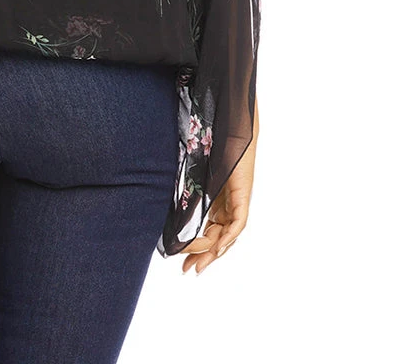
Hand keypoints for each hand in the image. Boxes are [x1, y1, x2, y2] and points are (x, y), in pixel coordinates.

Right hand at [179, 135, 256, 274]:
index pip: (210, 230)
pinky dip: (228, 237)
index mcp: (218, 200)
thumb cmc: (212, 140)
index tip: (181, 256)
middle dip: (203, 256)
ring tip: (198, 266)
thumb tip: (154, 186)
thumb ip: (185, 187)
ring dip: (214, 252)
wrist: (229, 125)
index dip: (197, 246)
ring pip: (228, 235)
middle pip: (218, 238)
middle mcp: (229, 204)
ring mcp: (237, 200)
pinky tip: (217, 247)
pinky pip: (238, 223)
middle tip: (188, 270)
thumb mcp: (193, 171)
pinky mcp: (243, 195)